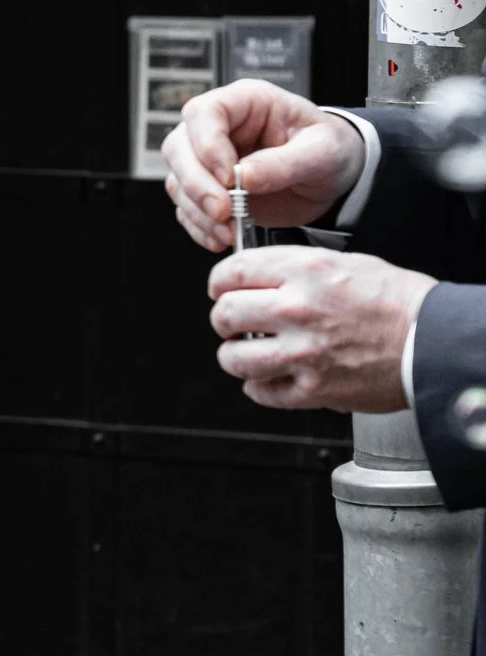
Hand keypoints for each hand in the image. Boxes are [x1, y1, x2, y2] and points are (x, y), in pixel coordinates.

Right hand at [163, 79, 364, 248]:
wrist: (333, 178)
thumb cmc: (330, 150)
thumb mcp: (322, 151)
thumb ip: (285, 163)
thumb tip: (244, 178)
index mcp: (245, 103)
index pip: (204, 113)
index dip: (207, 144)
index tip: (228, 177)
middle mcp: (218, 128)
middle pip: (178, 148)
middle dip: (196, 184)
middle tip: (223, 211)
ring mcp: (208, 159)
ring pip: (177, 180)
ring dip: (197, 210)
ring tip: (229, 230)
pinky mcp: (207, 189)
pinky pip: (186, 207)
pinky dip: (199, 227)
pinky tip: (221, 238)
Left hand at [207, 244, 432, 411]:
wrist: (434, 341)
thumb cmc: (399, 302)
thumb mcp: (345, 263)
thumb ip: (295, 268)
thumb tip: (258, 275)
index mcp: (304, 272)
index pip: (231, 272)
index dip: (219, 282)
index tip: (221, 289)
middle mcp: (297, 309)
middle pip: (224, 314)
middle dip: (224, 319)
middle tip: (233, 323)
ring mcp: (302, 352)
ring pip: (233, 358)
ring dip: (235, 356)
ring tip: (247, 353)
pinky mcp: (313, 388)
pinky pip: (261, 392)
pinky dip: (260, 388)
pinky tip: (270, 379)